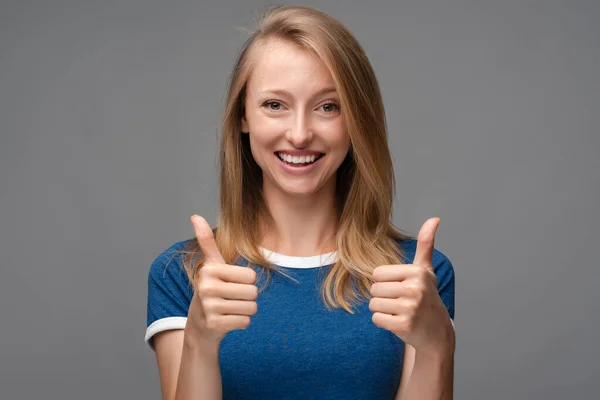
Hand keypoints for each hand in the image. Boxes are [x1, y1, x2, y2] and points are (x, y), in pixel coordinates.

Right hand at [186, 215, 258, 343]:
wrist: (199, 324)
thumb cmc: (211, 290)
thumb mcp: (211, 266)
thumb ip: (207, 241)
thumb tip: (195, 216)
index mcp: (210, 270)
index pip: (251, 276)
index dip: (247, 281)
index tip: (232, 284)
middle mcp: (206, 288)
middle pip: (253, 292)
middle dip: (247, 297)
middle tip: (231, 299)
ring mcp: (209, 308)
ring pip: (251, 308)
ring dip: (245, 310)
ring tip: (229, 309)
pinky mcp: (215, 325)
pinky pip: (245, 322)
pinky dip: (240, 323)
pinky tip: (227, 320)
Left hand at [369, 217, 453, 356]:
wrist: (437, 332)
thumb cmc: (427, 296)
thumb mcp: (426, 270)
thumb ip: (426, 244)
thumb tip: (434, 219)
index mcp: (417, 272)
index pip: (378, 273)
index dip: (385, 282)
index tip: (400, 287)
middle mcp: (415, 288)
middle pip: (374, 289)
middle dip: (383, 297)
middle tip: (400, 302)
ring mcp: (410, 308)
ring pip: (374, 304)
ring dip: (382, 310)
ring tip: (400, 311)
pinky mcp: (404, 325)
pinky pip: (376, 319)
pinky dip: (383, 322)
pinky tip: (398, 322)